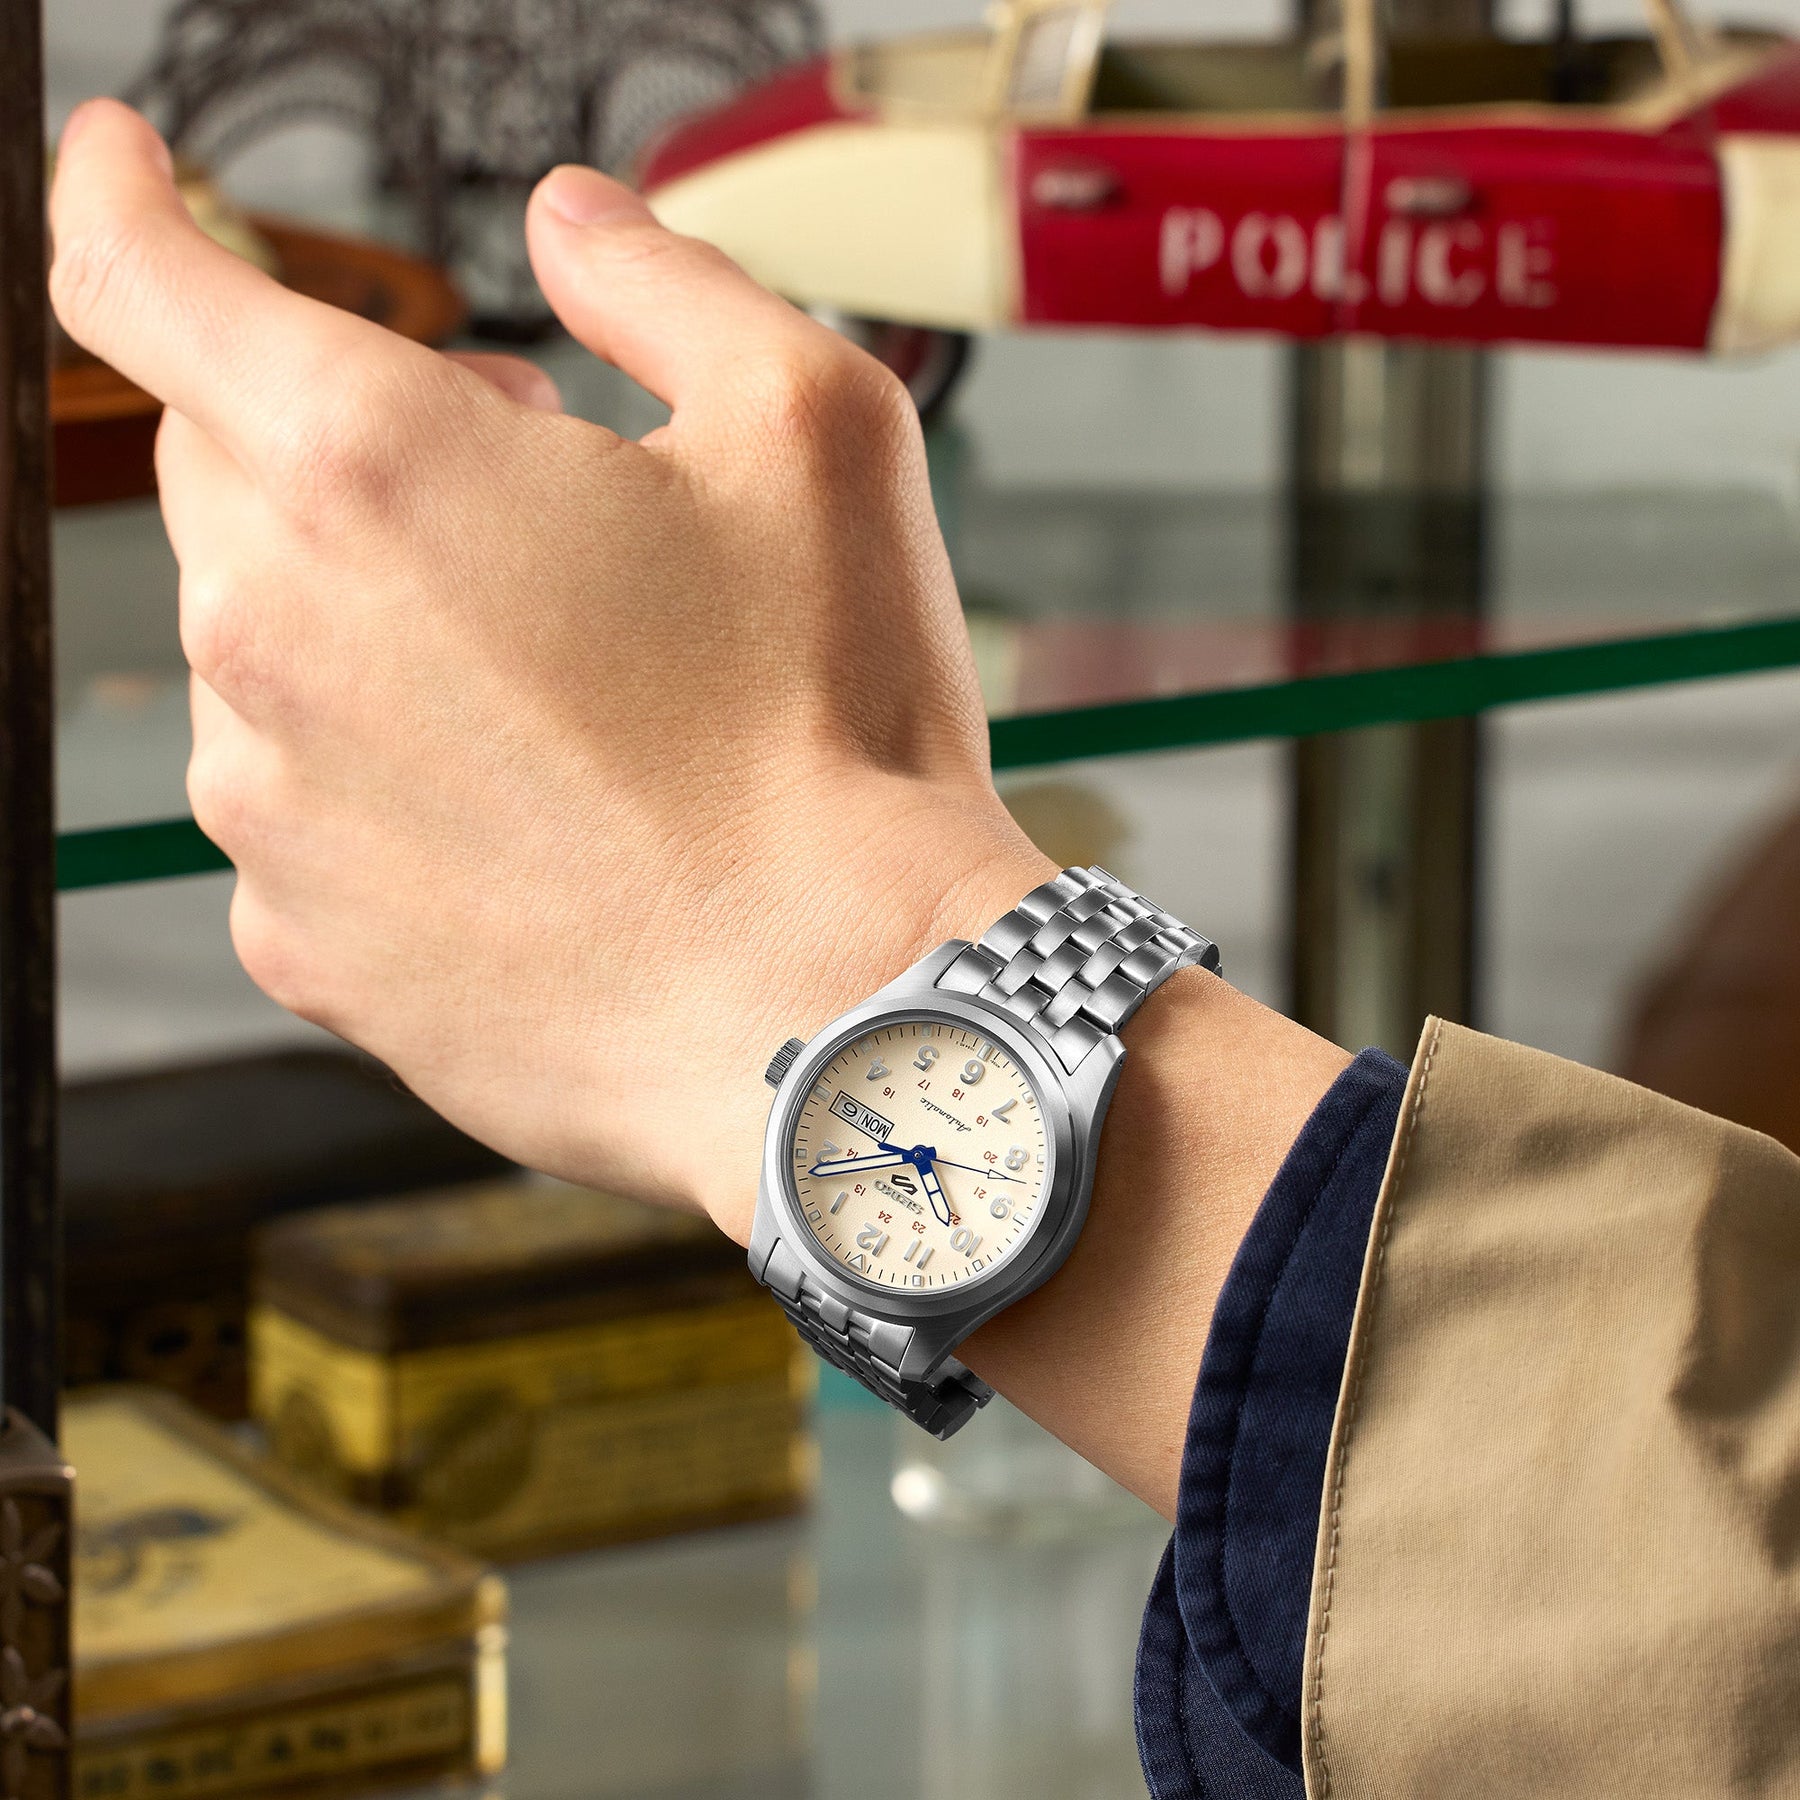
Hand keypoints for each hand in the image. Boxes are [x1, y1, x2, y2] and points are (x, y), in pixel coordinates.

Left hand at [48, 99, 1052, 1244]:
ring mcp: (274, 811)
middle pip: (225, 472)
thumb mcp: (814, 428)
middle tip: (525, 503)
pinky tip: (537, 823)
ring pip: (266, 654)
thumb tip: (572, 225)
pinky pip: (304, 816)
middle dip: (341, 445)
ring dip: (376, 628)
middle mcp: (277, 634)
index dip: (120, 196)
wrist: (836, 1014)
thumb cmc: (833, 733)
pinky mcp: (305, 947)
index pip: (140, 279)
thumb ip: (664, 281)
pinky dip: (384, 785)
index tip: (123, 172)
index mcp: (376, 465)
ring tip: (566, 695)